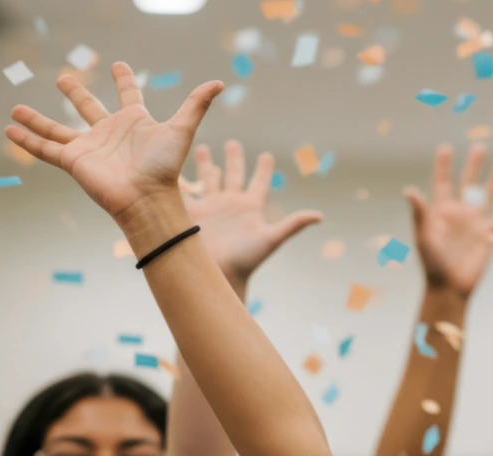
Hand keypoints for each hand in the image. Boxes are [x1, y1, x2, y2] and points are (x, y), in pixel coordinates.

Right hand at [6, 63, 220, 222]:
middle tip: (62, 77)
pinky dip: (28, 140)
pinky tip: (9, 130)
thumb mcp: (181, 130)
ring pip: (57, 128)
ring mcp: (89, 147)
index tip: (118, 67)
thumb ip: (197, 105)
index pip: (128, 95)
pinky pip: (46, 148)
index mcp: (134, 123)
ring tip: (16, 108)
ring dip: (37, 119)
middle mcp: (110, 133)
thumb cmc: (164, 168)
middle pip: (88, 107)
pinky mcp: (74, 161)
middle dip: (76, 93)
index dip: (125, 80)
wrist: (147, 200)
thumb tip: (220, 83)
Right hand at [184, 140, 320, 286]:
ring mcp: (210, 207)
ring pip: (208, 179)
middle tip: (233, 142)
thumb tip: (320, 216)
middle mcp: (230, 204)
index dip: (262, 169)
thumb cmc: (246, 260)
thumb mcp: (271, 239)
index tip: (266, 155)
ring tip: (200, 146)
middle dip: (233, 159)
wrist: (218, 275)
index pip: (258, 182)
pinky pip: (185, 191)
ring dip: (205, 164)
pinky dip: (180, 179)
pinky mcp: (191, 212)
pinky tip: (172, 165)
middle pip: (233, 175)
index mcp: (250, 207)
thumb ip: (293, 224)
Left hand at [406, 143, 492, 296]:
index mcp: (441, 211)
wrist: (449, 286)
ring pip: (487, 196)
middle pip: (467, 183)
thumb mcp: (423, 237)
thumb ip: (420, 213)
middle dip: (473, 165)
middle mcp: (459, 213)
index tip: (446, 148)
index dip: (444, 166)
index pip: (443, 182)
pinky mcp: (488, 235)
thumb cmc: (432, 263)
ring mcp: (475, 223)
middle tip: (479, 146)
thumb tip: (409, 190)